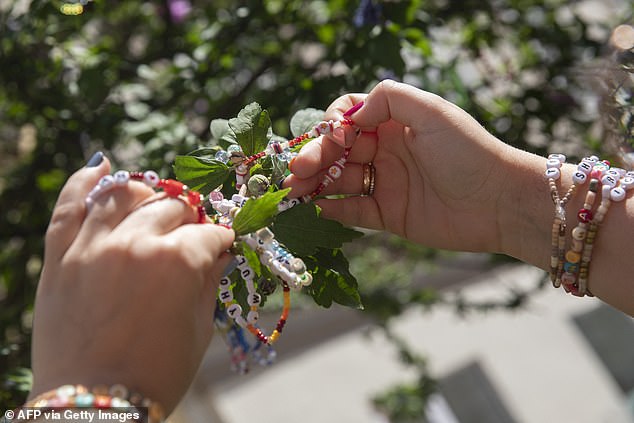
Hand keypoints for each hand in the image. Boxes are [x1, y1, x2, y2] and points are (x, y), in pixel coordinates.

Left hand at [30, 154, 233, 411]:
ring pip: (124, 193)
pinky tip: (102, 166)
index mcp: (177, 263)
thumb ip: (209, 282)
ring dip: (146, 195)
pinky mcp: (59, 258)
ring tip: (152, 206)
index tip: (223, 245)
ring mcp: (92, 247)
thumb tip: (219, 254)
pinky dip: (84, 181)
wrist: (94, 407)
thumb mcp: (199, 330)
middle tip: (191, 233)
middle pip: (171, 207)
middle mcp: (135, 244)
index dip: (221, 240)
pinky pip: (69, 205)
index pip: (209, 233)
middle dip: (189, 219)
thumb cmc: (157, 374)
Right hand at [285, 80, 520, 252]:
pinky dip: (334, 209)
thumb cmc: (468, 151)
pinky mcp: (389, 215)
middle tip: (296, 171)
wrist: (499, 201)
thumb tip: (350, 115)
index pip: (348, 118)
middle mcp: (385, 151)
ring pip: (339, 181)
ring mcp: (386, 183)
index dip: (332, 125)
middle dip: (314, 158)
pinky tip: (318, 207)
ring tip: (293, 193)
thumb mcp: (431, 111)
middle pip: (337, 151)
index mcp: (394, 123)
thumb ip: (388, 99)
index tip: (330, 136)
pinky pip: (354, 210)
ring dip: (315, 185)